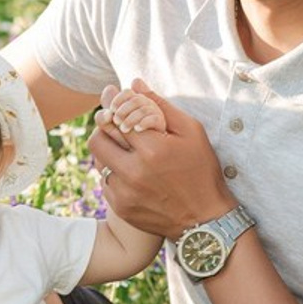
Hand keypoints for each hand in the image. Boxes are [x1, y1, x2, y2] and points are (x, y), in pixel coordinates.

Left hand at [90, 85, 234, 238]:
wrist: (204, 220)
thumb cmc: (201, 170)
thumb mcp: (191, 133)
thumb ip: (160, 106)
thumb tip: (134, 83)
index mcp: (154, 150)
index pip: (117, 118)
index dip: (113, 105)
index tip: (112, 96)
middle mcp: (134, 172)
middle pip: (98, 138)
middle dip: (104, 125)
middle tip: (112, 120)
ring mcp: (125, 192)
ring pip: (99, 160)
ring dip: (108, 149)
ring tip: (124, 146)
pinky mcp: (120, 207)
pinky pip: (105, 181)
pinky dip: (114, 172)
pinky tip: (131, 171)